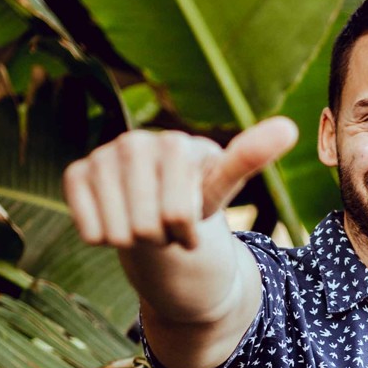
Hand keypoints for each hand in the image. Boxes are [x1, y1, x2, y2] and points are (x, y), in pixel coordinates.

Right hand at [62, 116, 298, 250]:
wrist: (158, 205)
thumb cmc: (196, 195)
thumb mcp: (222, 185)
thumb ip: (250, 157)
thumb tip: (291, 126)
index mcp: (176, 145)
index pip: (178, 216)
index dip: (187, 234)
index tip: (193, 221)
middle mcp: (135, 142)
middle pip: (146, 227)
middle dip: (161, 238)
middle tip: (166, 224)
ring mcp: (102, 156)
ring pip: (117, 233)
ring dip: (134, 241)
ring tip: (146, 221)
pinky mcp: (76, 173)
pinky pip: (89, 227)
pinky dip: (103, 237)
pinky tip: (115, 219)